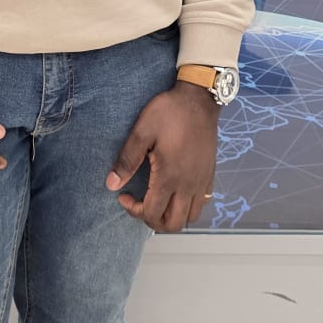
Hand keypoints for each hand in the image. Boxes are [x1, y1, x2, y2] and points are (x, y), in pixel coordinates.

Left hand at [105, 82, 217, 233]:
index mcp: (170, 177)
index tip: (124, 195)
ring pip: (189, 218)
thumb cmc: (170, 112)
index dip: (133, 211)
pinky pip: (201, 204)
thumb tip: (112, 184)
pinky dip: (186, 206)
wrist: (200, 98)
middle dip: (152, 221)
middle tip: (140, 203)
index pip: (152, 214)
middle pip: (172, 224)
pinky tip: (175, 191)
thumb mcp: (142, 132)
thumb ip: (126, 160)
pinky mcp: (210, 175)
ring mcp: (202, 181)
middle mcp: (189, 185)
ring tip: (157, 200)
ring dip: (171, 216)